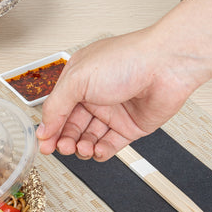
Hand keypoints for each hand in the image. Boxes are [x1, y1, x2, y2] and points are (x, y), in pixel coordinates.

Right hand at [36, 30, 201, 160]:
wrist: (167, 65)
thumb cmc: (127, 59)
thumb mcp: (77, 79)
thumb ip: (56, 106)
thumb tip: (44, 128)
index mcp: (79, 80)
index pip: (58, 109)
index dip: (49, 127)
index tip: (44, 143)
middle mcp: (95, 96)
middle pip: (72, 127)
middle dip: (64, 140)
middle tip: (62, 148)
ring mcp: (113, 112)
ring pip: (89, 138)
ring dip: (82, 147)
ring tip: (82, 147)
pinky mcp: (130, 127)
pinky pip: (110, 145)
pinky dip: (101, 152)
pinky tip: (96, 150)